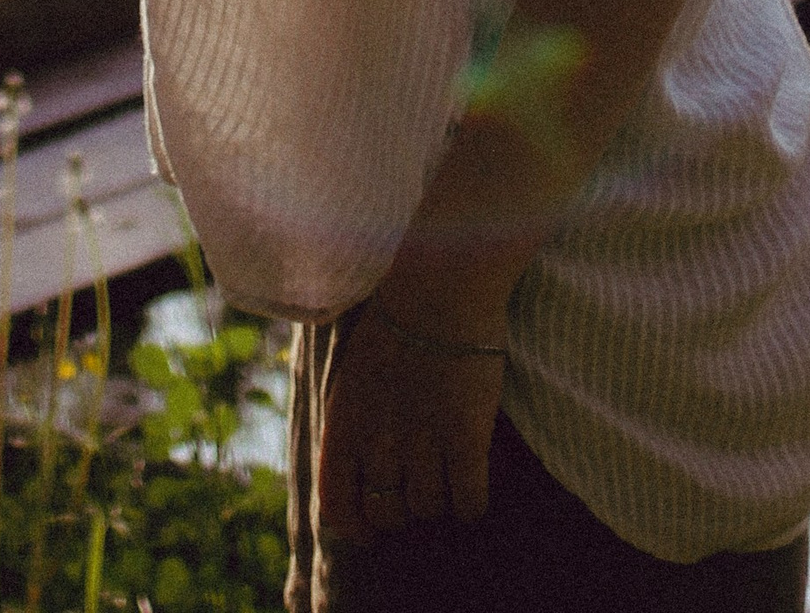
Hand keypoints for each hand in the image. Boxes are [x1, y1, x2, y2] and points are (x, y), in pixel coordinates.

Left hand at [317, 298, 505, 540]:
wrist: (442, 280)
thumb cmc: (400, 316)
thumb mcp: (356, 367)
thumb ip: (355, 419)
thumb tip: (361, 466)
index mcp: (344, 417)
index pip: (336, 502)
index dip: (355, 526)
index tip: (370, 530)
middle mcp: (377, 435)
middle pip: (387, 513)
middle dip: (402, 509)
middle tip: (418, 484)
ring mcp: (422, 438)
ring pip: (428, 509)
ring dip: (438, 499)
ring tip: (447, 469)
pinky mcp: (465, 435)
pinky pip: (468, 502)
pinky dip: (471, 502)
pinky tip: (473, 480)